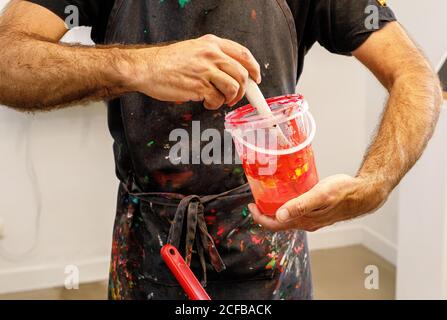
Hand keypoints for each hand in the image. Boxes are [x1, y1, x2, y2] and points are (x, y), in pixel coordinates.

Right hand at [130, 34, 260, 109]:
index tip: (256, 79)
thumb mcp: (194, 50)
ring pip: (233, 87)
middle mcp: (211, 55)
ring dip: (230, 99)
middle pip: (242, 74)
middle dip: (242, 90)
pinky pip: (217, 99)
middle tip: (235, 97)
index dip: (254, 68)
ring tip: (219, 100)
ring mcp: (206, 70)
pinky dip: (215, 104)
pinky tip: (206, 102)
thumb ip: (213, 57)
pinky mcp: (199, 87)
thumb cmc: (168, 62)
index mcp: (212, 44)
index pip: (243, 54)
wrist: (148, 68)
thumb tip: (232, 74)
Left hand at [249, 174, 388, 231]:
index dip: (260, 217)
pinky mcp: (317, 212)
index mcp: (304, 221)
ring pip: (288, 217)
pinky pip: (297, 211)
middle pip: (279, 222)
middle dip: (265, 213)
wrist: (364, 194)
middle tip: (257, 199)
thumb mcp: (320, 195)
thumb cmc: (344, 192)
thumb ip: (299, 206)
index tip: (251, 205)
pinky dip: (287, 205)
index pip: (274, 225)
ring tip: (269, 195)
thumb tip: (279, 215)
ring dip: (276, 209)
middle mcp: (307, 222)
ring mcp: (312, 218)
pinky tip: (288, 193)